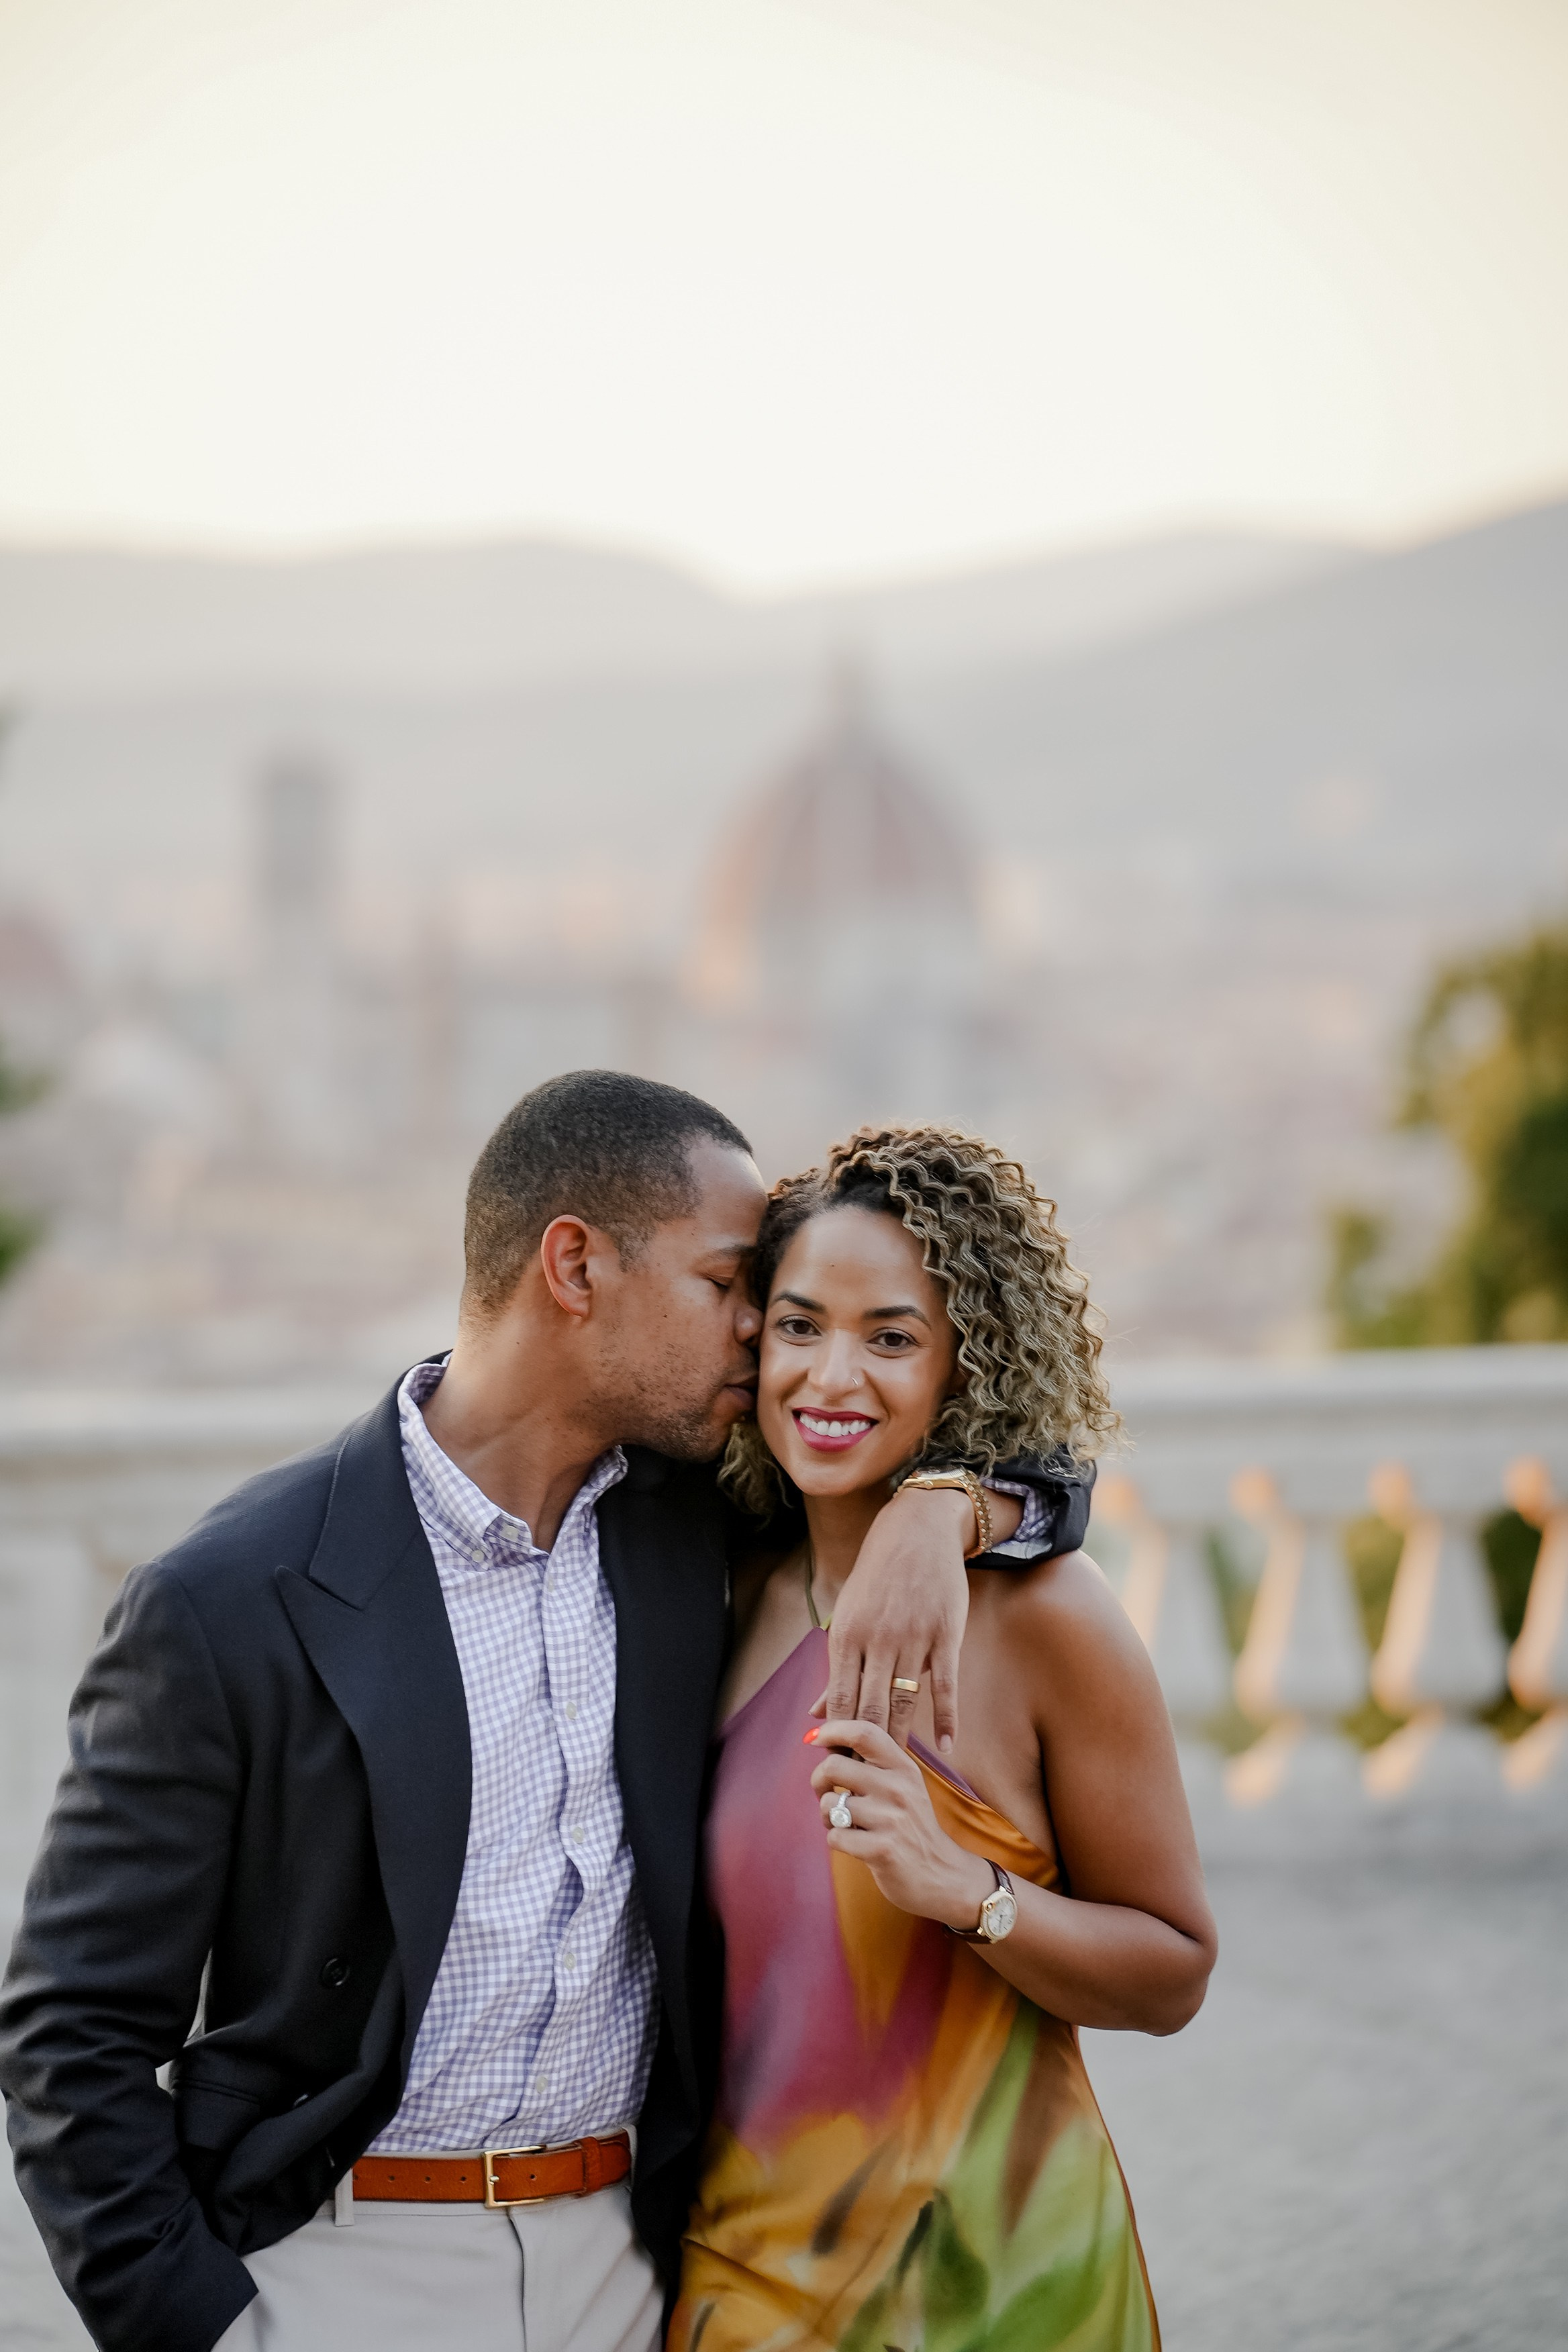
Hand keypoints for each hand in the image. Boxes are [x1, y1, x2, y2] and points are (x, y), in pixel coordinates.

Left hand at [808, 1720, 992, 1927]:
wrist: (942, 1874)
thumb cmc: (911, 1826)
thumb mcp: (905, 1785)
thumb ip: (875, 1763)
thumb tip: (824, 1735)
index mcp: (904, 1767)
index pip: (864, 1732)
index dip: (833, 1728)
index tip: (814, 1737)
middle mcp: (898, 1788)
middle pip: (833, 1766)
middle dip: (818, 1780)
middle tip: (826, 1793)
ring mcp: (890, 1820)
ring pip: (828, 1804)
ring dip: (826, 1817)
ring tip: (844, 1824)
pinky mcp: (881, 1850)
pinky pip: (834, 1836)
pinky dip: (836, 1842)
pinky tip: (854, 1844)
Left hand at [818, 1485, 970, 1748]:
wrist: (918, 1532)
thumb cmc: (876, 1578)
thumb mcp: (849, 1617)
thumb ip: (838, 1669)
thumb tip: (817, 1715)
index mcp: (847, 1636)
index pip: (841, 1701)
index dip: (839, 1740)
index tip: (840, 1768)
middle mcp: (878, 1640)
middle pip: (871, 1709)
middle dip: (867, 1751)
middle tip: (867, 1784)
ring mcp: (913, 1638)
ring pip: (905, 1702)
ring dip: (901, 1741)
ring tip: (898, 1774)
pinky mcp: (946, 1635)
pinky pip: (945, 1685)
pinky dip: (946, 1719)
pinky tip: (945, 1746)